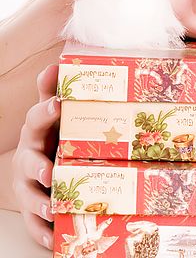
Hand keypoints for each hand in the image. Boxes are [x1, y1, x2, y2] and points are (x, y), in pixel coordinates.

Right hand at [12, 63, 60, 250]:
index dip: (46, 111)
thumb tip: (55, 66)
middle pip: (29, 161)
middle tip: (49, 172)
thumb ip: (53, 92)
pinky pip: (35, 224)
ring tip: (53, 209)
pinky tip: (56, 240)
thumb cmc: (51, 133)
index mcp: (36, 131)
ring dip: (40, 203)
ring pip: (29, 195)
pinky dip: (44, 233)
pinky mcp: (30, 207)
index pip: (37, 118)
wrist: (38, 163)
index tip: (58, 104)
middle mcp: (27, 157)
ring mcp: (26, 184)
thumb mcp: (52, 113)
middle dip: (38, 167)